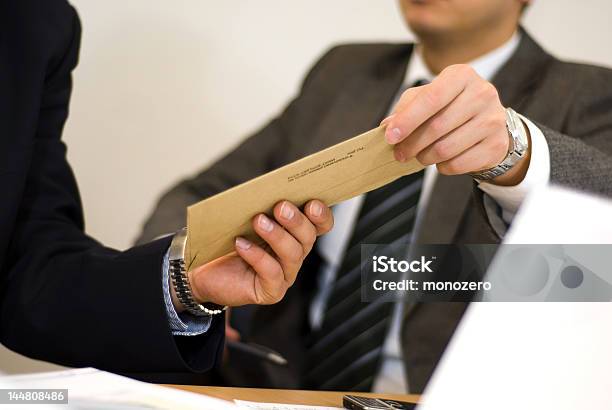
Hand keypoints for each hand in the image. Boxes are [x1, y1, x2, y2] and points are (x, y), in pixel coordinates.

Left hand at [172, 199, 332, 308]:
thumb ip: (261, 205)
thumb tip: (267, 189)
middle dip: (297, 221)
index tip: (312, 202)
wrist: (204, 270)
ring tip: (258, 221)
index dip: (321, 215)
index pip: (320, 225)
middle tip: (280, 206)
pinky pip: (272, 273)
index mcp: (295, 235)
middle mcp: (294, 255)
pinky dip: (257, 256)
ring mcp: (285, 275)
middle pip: (308, 237)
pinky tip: (241, 244)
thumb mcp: (245, 217)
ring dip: (277, 235)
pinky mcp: (271, 291)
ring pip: (292, 254)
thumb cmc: (227, 239)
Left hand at [382, 64, 529, 185]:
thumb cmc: (451, 107)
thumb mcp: (428, 98)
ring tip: (420, 156)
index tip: (390, 137)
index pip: (431, 98)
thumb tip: (388, 125)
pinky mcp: (497, 145)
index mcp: (461, 76)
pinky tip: (441, 161)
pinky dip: (442, 167)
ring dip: (425, 157)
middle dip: (411, 144)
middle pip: (436, 127)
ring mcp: (493, 120)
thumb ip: (407, 107)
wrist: (488, 123)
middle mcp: (482, 93)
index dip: (407, 120)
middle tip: (399, 154)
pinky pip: (458, 164)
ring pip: (446, 149)